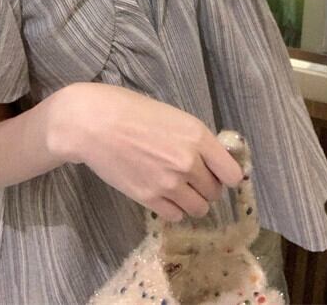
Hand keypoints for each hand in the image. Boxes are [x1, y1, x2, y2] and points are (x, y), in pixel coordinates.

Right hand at [51, 82, 243, 222]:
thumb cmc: (130, 109)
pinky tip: (162, 194)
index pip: (233, 174)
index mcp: (197, 136)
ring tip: (177, 188)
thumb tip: (209, 159)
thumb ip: (193, 139)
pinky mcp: (149, 199)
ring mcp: (170, 184)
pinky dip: (173, 209)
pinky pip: (175, 216)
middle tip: (191, 177)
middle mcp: (189, 162)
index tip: (219, 173)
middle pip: (215, 192)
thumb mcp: (172, 116)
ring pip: (199, 209)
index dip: (227, 175)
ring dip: (192, 200)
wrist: (93, 123)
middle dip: (206, 187)